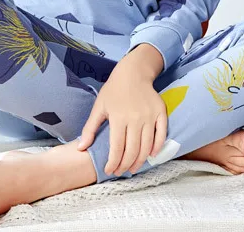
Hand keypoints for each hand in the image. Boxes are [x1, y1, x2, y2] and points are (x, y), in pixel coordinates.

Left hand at [76, 46, 167, 175]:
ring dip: (140, 160)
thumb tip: (81, 148)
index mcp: (119, 118)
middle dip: (125, 165)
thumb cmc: (114, 90)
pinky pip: (161, 133)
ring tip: (133, 167)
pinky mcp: (160, 112)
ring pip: (147, 145)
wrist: (133, 72)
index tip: (109, 170)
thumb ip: (90, 128)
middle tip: (120, 171)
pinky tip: (151, 155)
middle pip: (133, 150)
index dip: (113, 163)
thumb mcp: (99, 107)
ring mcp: (150, 115)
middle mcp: (136, 118)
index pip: (117, 148)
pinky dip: (158, 146)